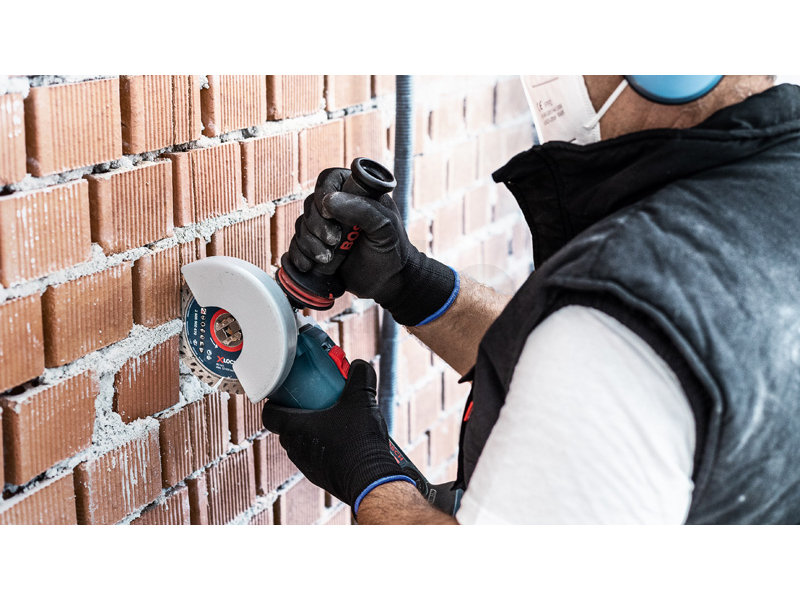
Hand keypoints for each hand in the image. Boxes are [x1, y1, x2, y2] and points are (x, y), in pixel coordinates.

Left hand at [261, 360, 408, 507]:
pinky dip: (325, 448)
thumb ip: (360, 375)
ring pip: (302, 444)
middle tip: (317, 403)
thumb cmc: (358, 441)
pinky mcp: (321, 477)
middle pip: (287, 428)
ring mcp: (307, 465)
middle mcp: (295, 448)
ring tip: (335, 422)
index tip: (287, 394)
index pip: (269, 414)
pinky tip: (346, 442)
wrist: (371, 479)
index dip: (274, 402)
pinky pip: (316, 458)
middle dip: (299, 414)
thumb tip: (360, 365)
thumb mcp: (362, 398)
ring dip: (313, 433)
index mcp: (295, 427)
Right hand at [287, 168, 455, 325]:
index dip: (323, 193)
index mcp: (355, 194)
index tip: (330, 215)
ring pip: (302, 225)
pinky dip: (298, 255)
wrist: (388, 283)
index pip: (329, 179)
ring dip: (310, 243)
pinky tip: (308, 265)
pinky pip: (296, 245)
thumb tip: (328, 201)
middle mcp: (337, 207)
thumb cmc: (392, 250)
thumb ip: (364, 210)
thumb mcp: (385, 227)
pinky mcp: (316, 247)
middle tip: (334, 242)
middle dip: (317, 226)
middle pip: (311, 204)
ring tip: (327, 259)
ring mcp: (325, 228)